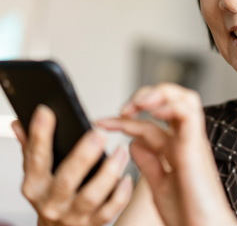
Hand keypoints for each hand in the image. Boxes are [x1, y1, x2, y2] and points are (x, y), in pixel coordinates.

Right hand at [12, 105, 132, 225]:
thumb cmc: (49, 195)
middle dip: (84, 156)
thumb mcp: (37, 173)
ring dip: (109, 172)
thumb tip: (20, 123)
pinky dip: (120, 194)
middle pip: (67, 179)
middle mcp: (52, 202)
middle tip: (99, 134)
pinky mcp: (93, 224)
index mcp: (35, 185)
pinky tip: (127, 177)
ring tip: (120, 151)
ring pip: (92, 196)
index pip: (36, 158)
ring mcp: (73, 214)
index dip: (40, 134)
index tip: (46, 112)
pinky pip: (109, 210)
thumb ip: (31, 148)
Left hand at [97, 84, 236, 225]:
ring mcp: (192, 139)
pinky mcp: (196, 144)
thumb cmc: (187, 213)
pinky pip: (187, 112)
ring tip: (137, 104)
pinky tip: (152, 111)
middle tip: (123, 109)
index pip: (149, 124)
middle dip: (145, 96)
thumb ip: (149, 162)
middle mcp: (185, 139)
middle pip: (172, 100)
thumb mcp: (159, 184)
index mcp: (176, 148)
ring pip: (183, 98)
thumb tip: (133, 142)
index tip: (101, 123)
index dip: (123, 120)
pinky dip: (169, 105)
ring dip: (158, 94)